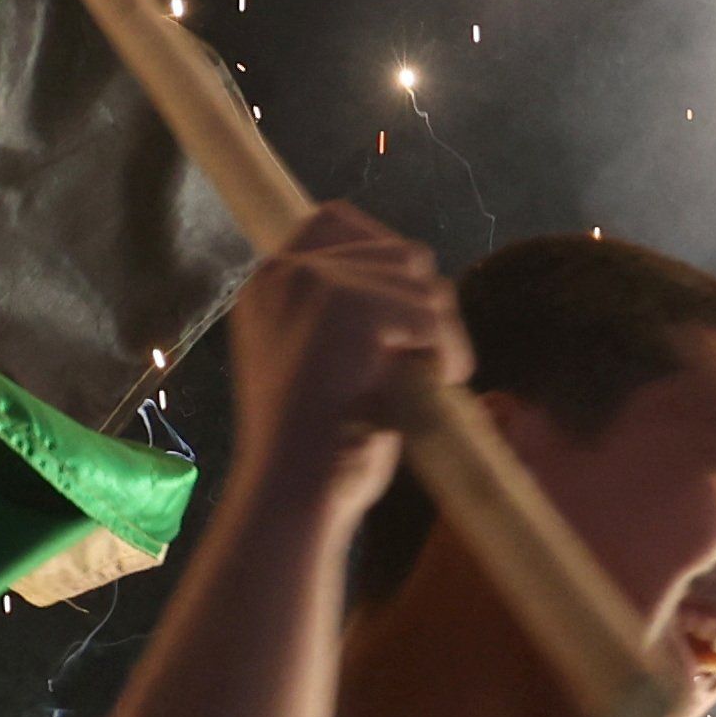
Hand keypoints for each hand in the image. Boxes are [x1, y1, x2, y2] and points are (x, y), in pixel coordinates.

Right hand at [229, 203, 466, 519]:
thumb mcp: (319, 362)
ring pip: (421, 279)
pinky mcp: (349, 307)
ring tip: (432, 376)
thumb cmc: (314, 450)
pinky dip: (447, 348)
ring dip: (440, 329)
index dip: (385, 256)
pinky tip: (441, 382)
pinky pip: (430, 312)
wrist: (291, 496)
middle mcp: (284, 271)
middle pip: (394, 248)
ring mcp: (314, 284)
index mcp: (267, 283)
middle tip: (429, 358)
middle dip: (425, 302)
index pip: (334, 220)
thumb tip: (417, 279)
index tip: (411, 313)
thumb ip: (344, 314)